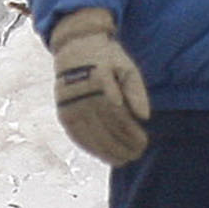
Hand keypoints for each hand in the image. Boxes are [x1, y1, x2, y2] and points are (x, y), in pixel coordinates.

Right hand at [49, 7, 150, 166]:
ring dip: (108, 153)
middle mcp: (83, 98)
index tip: (144, 142)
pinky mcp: (63, 114)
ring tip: (122, 160)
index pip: (119, 118)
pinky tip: (104, 155)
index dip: (132, 134)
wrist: (75, 47)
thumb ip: (136, 91)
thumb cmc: (106, 58)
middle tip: (137, 154)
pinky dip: (91, 148)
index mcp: (100, 85)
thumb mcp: (126, 67)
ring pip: (92, 138)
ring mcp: (71, 107)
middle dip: (123, 146)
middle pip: (106, 131)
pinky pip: (78, 137)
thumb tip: (145, 118)